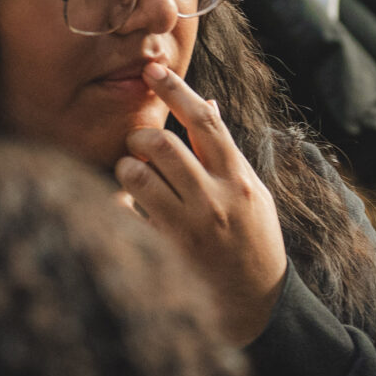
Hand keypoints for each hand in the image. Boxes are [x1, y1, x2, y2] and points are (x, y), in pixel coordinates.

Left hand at [114, 61, 289, 346]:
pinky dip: (117, 206)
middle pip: (163, 144)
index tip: (153, 69)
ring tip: (134, 180)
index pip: (205, 121)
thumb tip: (207, 103)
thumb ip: (225, 151)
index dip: (176, 89)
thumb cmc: (254, 243)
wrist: (258, 306)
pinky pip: (123, 215)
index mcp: (239, 179)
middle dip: (142, 138)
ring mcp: (188, 229)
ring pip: (137, 175)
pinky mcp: (165, 254)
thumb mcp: (252, 193)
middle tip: (140, 146)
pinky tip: (125, 210)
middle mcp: (214, 200)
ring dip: (127, 170)